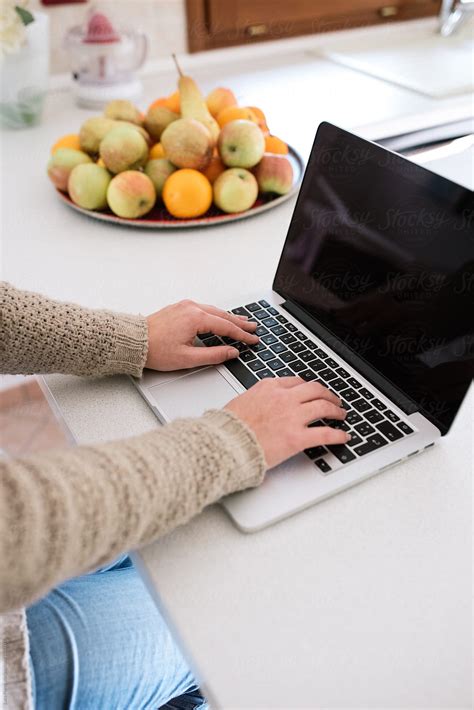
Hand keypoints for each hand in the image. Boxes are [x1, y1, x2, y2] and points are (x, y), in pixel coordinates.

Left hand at [145, 299, 257, 370]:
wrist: (133, 341)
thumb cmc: (155, 350)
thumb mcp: (188, 358)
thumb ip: (214, 355)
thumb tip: (231, 353)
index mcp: (196, 318)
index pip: (227, 327)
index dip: (242, 335)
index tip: (252, 339)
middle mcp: (192, 308)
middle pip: (223, 315)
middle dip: (240, 323)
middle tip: (253, 328)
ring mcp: (185, 306)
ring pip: (214, 311)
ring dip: (229, 317)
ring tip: (241, 322)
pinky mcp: (179, 308)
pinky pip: (204, 309)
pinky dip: (216, 314)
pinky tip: (220, 318)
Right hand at [225, 378, 349, 468]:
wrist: (224, 443)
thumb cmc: (227, 427)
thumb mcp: (241, 402)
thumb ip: (257, 399)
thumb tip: (261, 404)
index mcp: (269, 387)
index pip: (296, 382)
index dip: (309, 387)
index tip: (313, 391)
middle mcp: (283, 398)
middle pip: (315, 390)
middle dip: (328, 394)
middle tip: (334, 400)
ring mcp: (292, 417)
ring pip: (324, 407)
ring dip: (336, 410)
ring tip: (341, 415)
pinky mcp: (297, 438)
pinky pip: (325, 433)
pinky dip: (338, 435)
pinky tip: (343, 437)